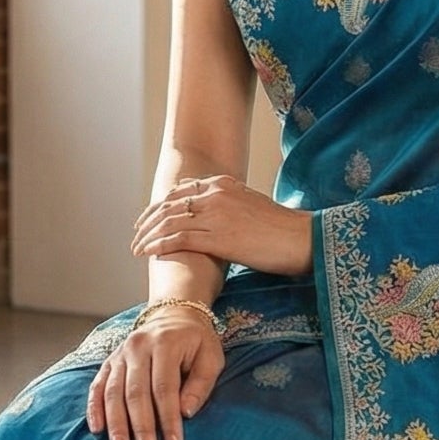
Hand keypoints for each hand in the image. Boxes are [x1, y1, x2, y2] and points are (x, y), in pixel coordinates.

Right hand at [85, 311, 224, 439]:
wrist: (174, 315)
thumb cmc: (196, 342)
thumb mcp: (211, 357)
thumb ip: (201, 384)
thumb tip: (186, 413)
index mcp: (165, 344)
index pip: (164, 388)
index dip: (168, 419)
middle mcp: (138, 347)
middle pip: (136, 394)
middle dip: (141, 429)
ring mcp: (120, 354)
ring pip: (113, 392)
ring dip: (116, 424)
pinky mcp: (109, 362)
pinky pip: (97, 386)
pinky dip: (95, 409)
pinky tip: (97, 430)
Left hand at [131, 175, 313, 278]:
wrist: (302, 238)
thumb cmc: (281, 228)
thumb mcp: (251, 204)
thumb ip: (228, 203)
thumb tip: (211, 211)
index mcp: (222, 184)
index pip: (179, 192)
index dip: (159, 206)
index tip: (148, 220)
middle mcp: (215, 195)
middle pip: (168, 206)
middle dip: (148, 222)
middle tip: (136, 236)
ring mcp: (216, 216)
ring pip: (169, 222)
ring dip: (148, 236)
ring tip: (137, 249)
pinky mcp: (218, 238)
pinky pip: (179, 240)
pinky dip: (160, 246)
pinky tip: (149, 254)